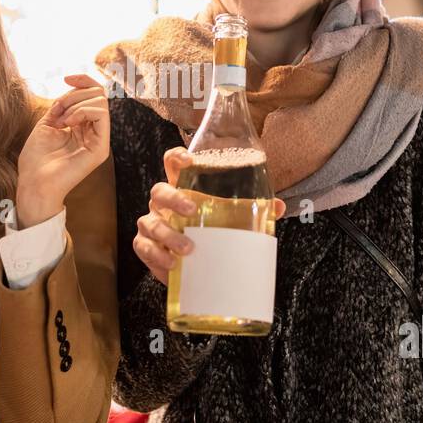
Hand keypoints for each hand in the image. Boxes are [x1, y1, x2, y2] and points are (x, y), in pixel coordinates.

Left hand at [15, 74, 109, 227]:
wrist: (34, 183)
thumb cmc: (36, 159)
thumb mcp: (47, 123)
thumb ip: (61, 106)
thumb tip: (73, 89)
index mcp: (82, 126)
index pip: (94, 95)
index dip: (83, 80)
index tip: (65, 77)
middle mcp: (94, 132)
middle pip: (98, 95)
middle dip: (74, 94)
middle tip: (57, 110)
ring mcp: (99, 140)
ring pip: (101, 102)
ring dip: (76, 103)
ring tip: (61, 119)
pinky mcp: (100, 148)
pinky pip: (101, 115)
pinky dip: (83, 111)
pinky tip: (68, 122)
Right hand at [133, 146, 283, 285]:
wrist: (197, 265)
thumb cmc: (211, 232)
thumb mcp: (232, 220)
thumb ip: (253, 211)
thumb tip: (278, 207)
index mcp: (182, 188)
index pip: (172, 164)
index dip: (176, 157)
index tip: (188, 160)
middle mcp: (163, 203)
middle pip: (159, 191)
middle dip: (173, 198)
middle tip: (192, 208)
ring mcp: (152, 224)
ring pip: (150, 222)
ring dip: (167, 234)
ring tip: (188, 249)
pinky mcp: (146, 247)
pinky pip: (144, 248)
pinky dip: (156, 256)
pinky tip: (171, 265)